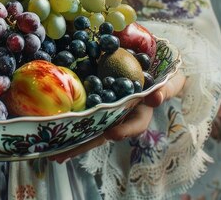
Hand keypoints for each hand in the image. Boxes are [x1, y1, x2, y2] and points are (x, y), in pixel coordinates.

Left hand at [49, 70, 186, 162]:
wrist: (152, 65)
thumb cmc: (164, 77)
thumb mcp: (170, 81)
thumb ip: (166, 89)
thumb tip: (156, 97)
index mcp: (140, 114)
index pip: (133, 125)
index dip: (123, 130)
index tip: (112, 134)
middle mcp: (120, 116)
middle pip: (102, 133)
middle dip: (83, 145)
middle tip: (62, 155)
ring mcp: (106, 110)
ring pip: (88, 127)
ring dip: (70, 139)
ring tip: (51, 151)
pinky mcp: (96, 101)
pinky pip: (81, 111)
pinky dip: (68, 119)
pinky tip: (50, 126)